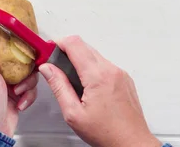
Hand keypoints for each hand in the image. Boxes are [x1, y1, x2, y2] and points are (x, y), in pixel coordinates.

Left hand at [0, 21, 38, 136]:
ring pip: (26, 68)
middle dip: (23, 57)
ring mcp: (5, 79)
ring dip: (27, 81)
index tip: (11, 23)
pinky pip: (30, 86)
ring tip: (18, 89)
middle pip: (13, 49)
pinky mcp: (15, 91)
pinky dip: (28, 94)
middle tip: (25, 63)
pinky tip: (19, 100)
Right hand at [39, 36, 160, 146]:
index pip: (75, 44)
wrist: (132, 143)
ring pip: (94, 55)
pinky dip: (92, 68)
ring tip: (71, 81)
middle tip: (55, 66)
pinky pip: (104, 64)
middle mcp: (111, 70)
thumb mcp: (73, 113)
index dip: (58, 43)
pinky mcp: (124, 78)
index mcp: (97, 76)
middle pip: (84, 46)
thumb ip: (59, 86)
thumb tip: (47, 69)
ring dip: (80, 60)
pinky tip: (87, 86)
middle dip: (67, 52)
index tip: (49, 51)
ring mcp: (120, 73)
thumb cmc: (106, 133)